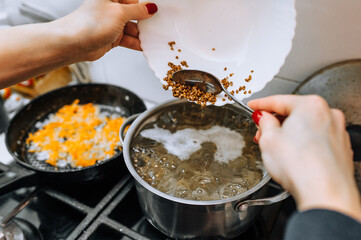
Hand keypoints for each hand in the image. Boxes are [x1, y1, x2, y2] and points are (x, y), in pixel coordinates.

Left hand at [55, 0, 157, 60]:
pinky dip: (136, 42)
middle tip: (159, 24)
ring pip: (133, 27)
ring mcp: (112, 23)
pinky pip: (128, 38)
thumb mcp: (119, 13)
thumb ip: (137, 10)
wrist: (73, 44)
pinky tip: (145, 45)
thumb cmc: (89, 23)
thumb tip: (150, 8)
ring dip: (142, 33)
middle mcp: (111, 7)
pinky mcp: (112, 37)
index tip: (158, 9)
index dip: (145, 4)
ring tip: (154, 37)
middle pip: (134, 12)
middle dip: (145, 20)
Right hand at [248, 95, 360, 220]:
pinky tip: (293, 156)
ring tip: (275, 148)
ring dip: (289, 133)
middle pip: (294, 112)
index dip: (261, 104)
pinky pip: (317, 139)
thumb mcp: (268, 139)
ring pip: (306, 126)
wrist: (326, 194)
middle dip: (275, 122)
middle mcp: (328, 114)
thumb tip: (264, 118)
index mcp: (310, 105)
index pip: (278, 100)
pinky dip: (303, 143)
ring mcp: (337, 132)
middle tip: (261, 132)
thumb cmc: (301, 167)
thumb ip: (264, 123)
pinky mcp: (340, 149)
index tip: (253, 106)